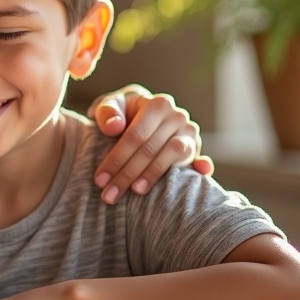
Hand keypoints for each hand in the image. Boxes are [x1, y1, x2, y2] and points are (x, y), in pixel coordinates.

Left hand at [88, 85, 213, 203]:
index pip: (136, 135)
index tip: (100, 179)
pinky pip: (199, 159)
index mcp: (157, 105)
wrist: (139, 111)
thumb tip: (114, 126)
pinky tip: (196, 177)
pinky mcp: (196, 148)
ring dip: (152, 176)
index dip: (117, 158)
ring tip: (134, 191)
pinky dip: (199, 169)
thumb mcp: (109, 106)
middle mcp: (177, 117)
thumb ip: (107, 112)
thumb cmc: (121, 112)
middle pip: (150, 149)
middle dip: (127, 174)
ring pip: (172, 155)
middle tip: (109, 195)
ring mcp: (189, 133)